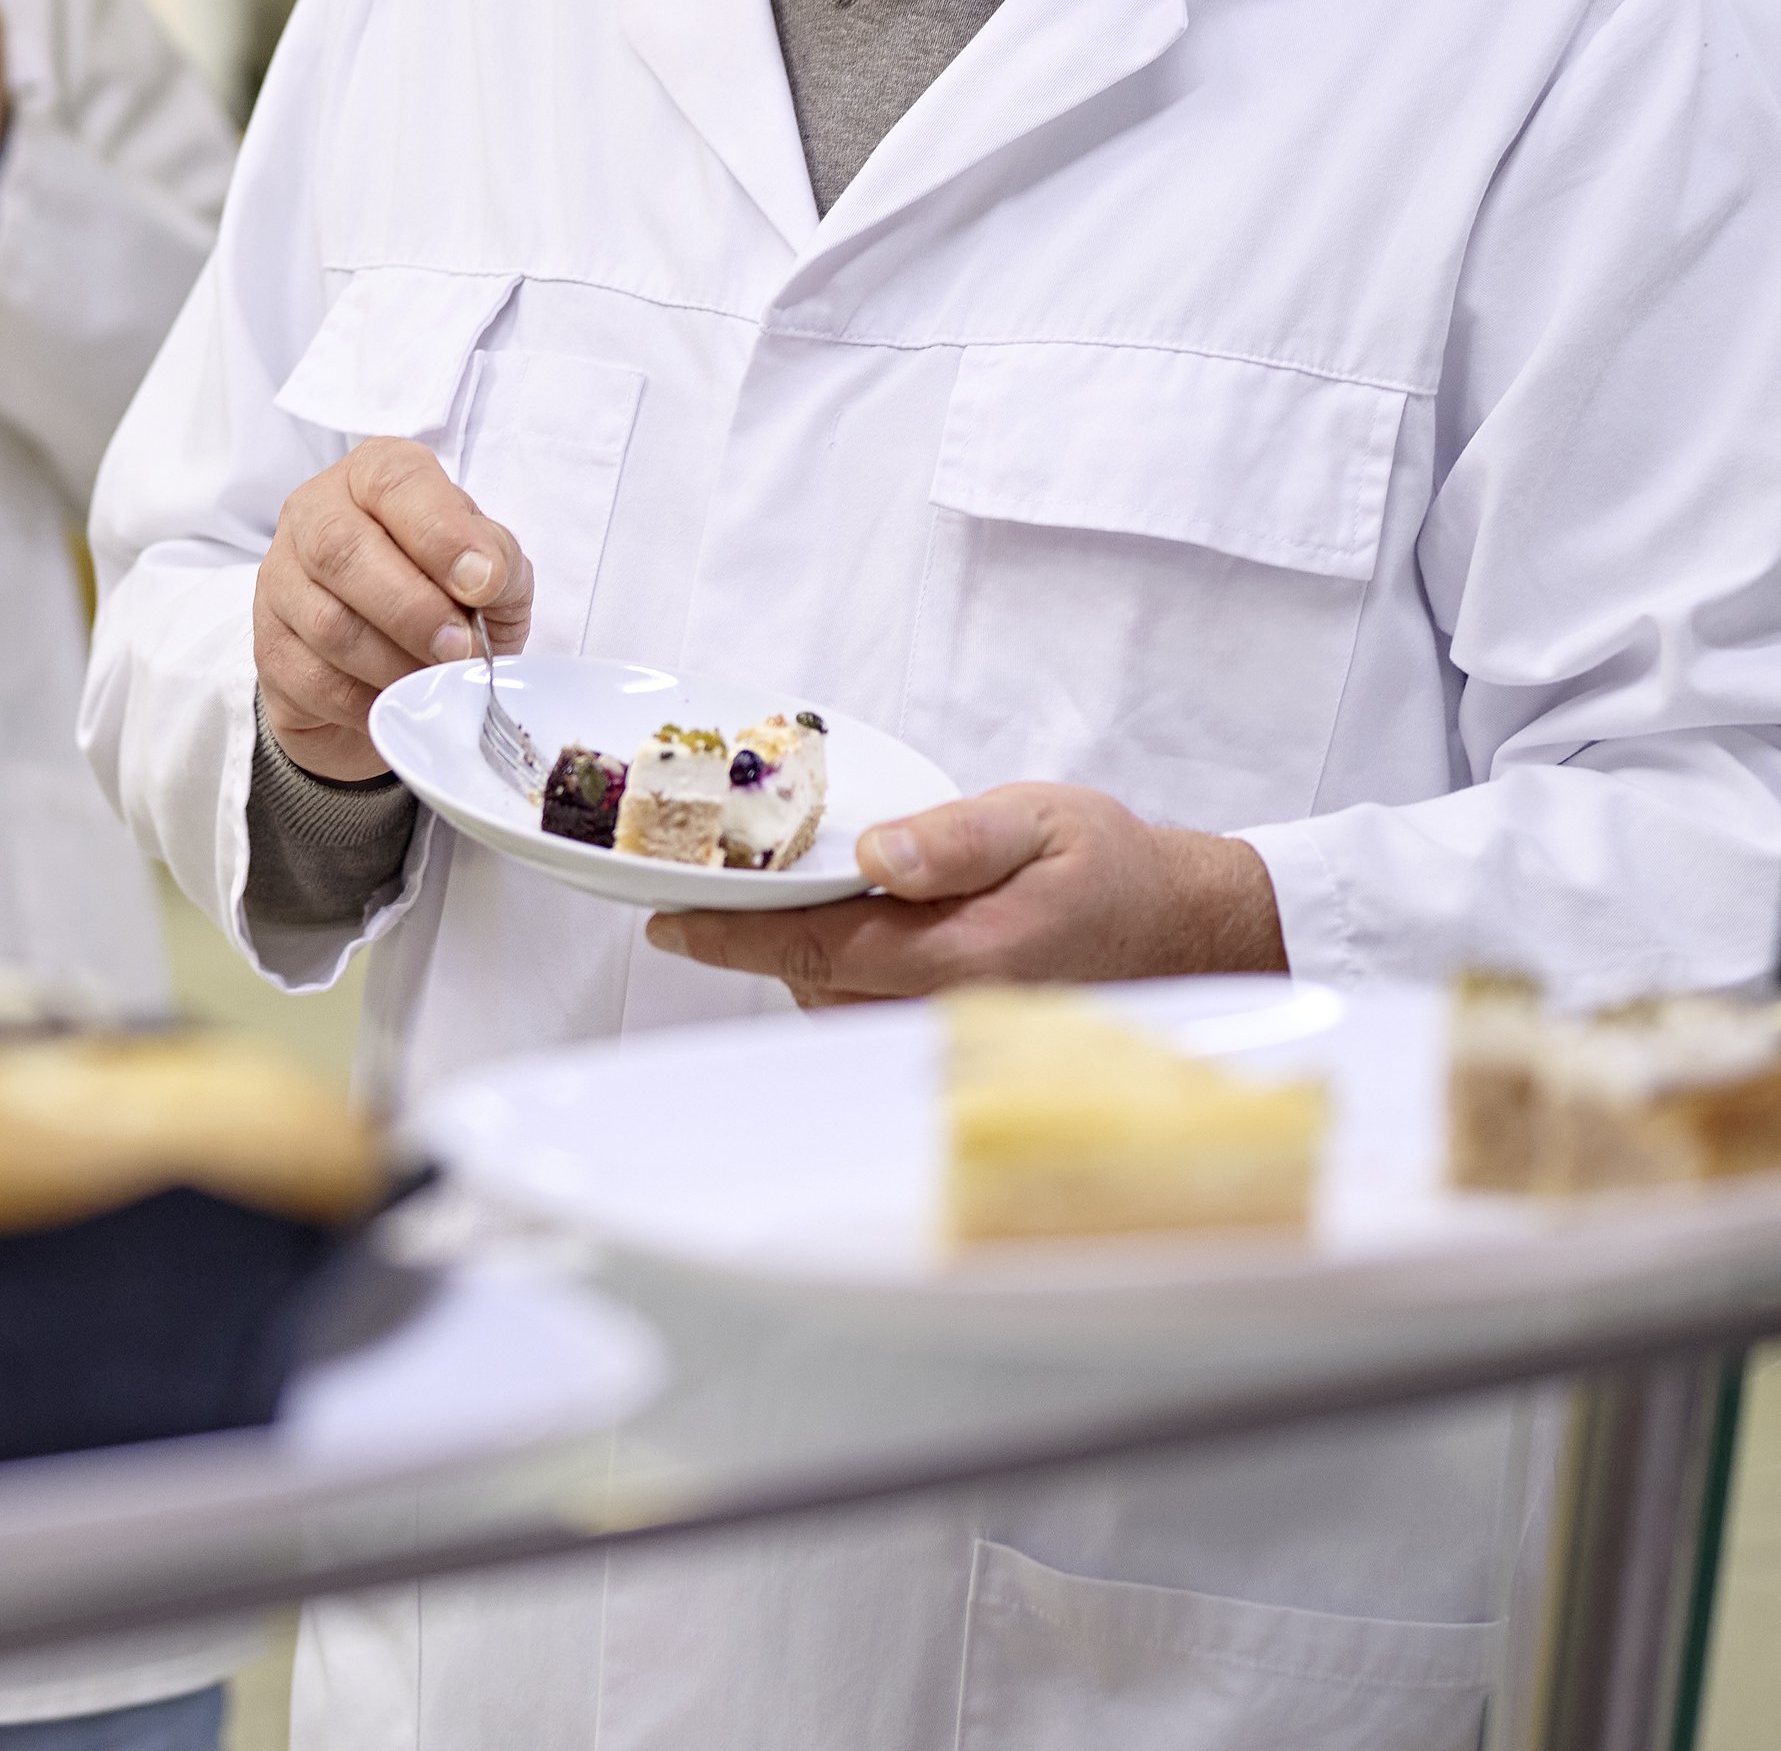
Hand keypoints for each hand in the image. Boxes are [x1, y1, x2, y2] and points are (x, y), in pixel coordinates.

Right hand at [255, 437, 531, 783]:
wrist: (393, 665)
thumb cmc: (445, 597)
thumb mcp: (490, 569)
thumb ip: (498, 561)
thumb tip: (483, 577)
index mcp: (372, 477)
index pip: (394, 482)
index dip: (440, 532)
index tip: (483, 583)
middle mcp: (313, 515)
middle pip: (341, 549)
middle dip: (413, 608)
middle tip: (462, 648)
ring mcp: (279, 583)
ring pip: (326, 623)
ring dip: (395, 663)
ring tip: (436, 680)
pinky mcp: (269, 649)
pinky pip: (315, 681)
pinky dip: (370, 702)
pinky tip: (399, 702)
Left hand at [643, 783, 1287, 1004]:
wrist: (1192, 932)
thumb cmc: (1117, 870)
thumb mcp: (1040, 820)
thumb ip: (955, 838)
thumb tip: (875, 855)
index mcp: (962, 958)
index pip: (817, 953)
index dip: (733, 939)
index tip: (666, 924)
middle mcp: (949, 1013)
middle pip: (811, 985)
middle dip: (758, 941)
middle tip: (714, 887)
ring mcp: (953, 1035)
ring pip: (834, 1008)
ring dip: (798, 959)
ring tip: (780, 898)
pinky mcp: (960, 1038)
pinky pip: (871, 1017)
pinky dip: (837, 976)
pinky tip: (847, 930)